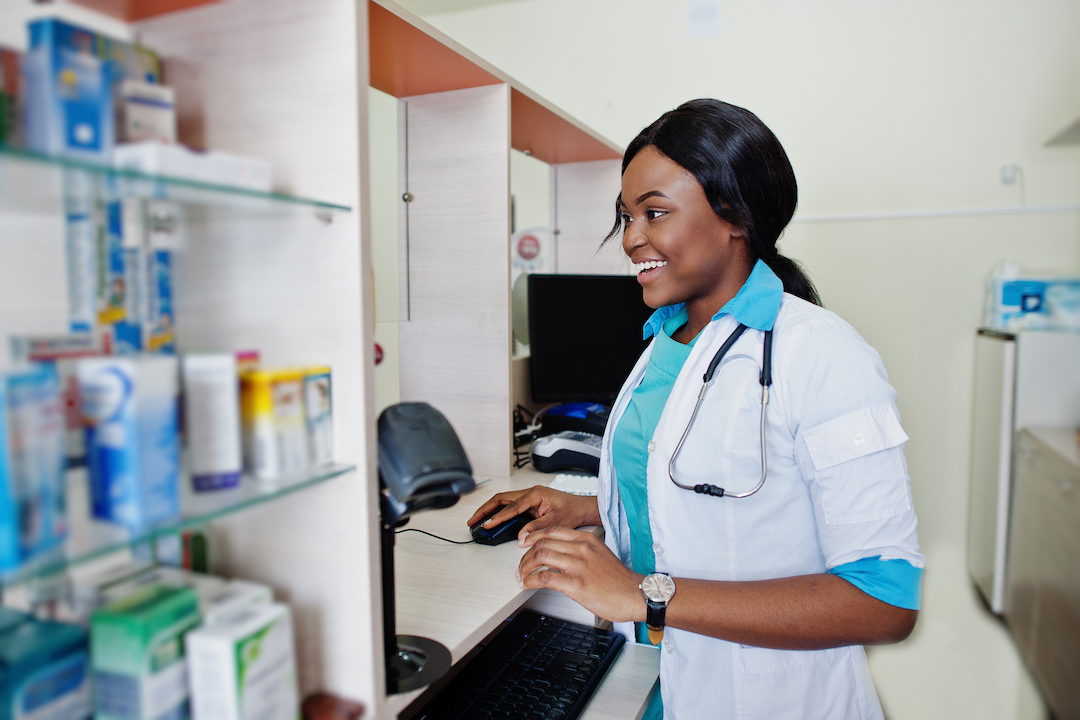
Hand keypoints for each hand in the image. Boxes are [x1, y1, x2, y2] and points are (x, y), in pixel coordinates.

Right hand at [466, 486, 600, 542]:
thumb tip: (521, 537)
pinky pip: (508, 506)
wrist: (581, 508)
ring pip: (503, 501)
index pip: (512, 506)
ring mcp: (528, 497)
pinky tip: (491, 520)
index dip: (498, 517)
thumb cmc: (572, 511)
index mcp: (535, 494)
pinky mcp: (528, 504)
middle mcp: (529, 493)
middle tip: (473, 521)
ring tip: (477, 521)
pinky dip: (498, 513)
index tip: (487, 525)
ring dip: (489, 510)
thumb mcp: (555, 522)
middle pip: (501, 499)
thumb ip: (537, 528)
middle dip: (485, 510)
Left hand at [517, 526, 643, 623]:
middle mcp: (581, 548)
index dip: (533, 536)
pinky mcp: (576, 584)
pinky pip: (544, 578)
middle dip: (525, 555)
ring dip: (524, 567)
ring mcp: (578, 565)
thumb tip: (560, 554)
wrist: (635, 595)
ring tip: (521, 575)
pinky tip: (527, 584)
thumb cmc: (619, 580)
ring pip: (540, 557)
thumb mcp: (600, 554)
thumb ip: (580, 550)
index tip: (524, 543)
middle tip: (521, 564)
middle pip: (542, 543)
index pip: (552, 530)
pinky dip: (530, 581)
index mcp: (586, 539)